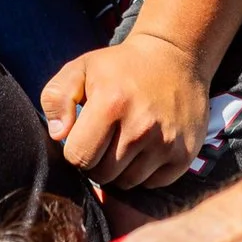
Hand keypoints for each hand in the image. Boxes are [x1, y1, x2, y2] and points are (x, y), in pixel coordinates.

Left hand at [42, 34, 210, 188]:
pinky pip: (152, 183)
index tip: (84, 135)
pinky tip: (145, 149)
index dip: (75, 149)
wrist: (175, 57)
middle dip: (96, 161)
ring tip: (124, 143)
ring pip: (127, 182)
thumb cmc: (121, 67)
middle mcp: (141, 127)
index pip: (78, 157)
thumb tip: (58, 135)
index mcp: (111, 104)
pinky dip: (144, 173)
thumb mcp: (81, 68)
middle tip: (104, 139)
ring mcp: (166, 143)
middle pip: (102, 175)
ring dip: (120, 169)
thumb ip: (56, 98)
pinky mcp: (184, 155)